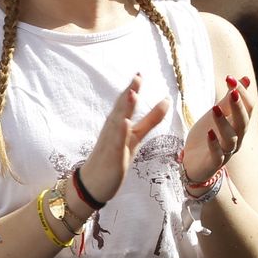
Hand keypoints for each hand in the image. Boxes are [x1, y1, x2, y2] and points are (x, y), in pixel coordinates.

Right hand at [75, 75, 171, 211]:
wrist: (92, 183)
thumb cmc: (112, 159)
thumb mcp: (136, 137)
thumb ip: (150, 120)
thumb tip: (165, 102)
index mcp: (118, 125)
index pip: (126, 104)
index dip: (133, 89)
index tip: (139, 74)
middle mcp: (113, 131)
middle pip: (121, 108)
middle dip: (129, 92)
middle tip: (137, 76)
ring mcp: (111, 143)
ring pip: (118, 122)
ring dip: (125, 108)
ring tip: (132, 93)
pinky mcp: (112, 156)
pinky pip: (116, 143)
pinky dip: (120, 131)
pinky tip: (125, 122)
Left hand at [182, 74, 255, 183]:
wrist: (193, 163)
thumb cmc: (208, 136)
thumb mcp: (218, 114)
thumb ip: (229, 99)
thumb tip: (245, 78)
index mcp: (239, 125)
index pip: (248, 108)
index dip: (241, 93)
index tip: (229, 78)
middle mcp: (237, 138)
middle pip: (243, 122)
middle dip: (238, 106)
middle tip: (232, 91)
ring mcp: (226, 152)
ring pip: (231, 138)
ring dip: (224, 123)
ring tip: (214, 109)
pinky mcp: (214, 163)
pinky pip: (217, 155)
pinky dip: (214, 144)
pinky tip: (209, 133)